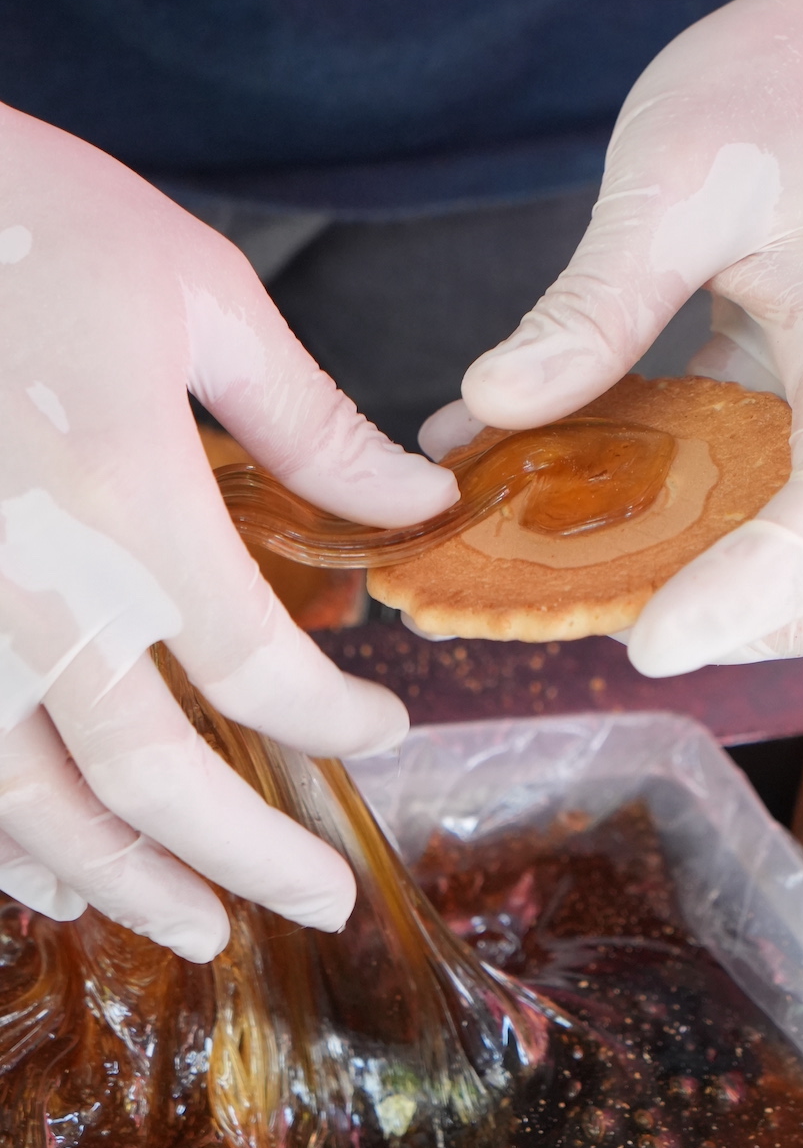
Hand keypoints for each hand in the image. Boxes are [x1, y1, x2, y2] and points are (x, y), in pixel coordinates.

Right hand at [0, 105, 456, 958]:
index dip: (333, 719)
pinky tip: (49, 869)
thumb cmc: (28, 217)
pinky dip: (2, 841)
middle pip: (146, 775)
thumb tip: (417, 502)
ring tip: (191, 930)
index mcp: (124, 496)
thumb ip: (311, 423)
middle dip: (241, 855)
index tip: (381, 731)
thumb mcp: (197, 294)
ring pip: (25, 802)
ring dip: (117, 881)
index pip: (256, 666)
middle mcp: (25, 583)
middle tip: (313, 905)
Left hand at [460, 0, 802, 675]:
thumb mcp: (677, 180)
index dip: (745, 594)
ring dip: (643, 567)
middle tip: (538, 599)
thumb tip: (497, 405)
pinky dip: (633, 502)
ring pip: (758, 555)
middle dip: (681, 609)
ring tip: (508, 550)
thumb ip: (596, 305)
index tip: (641, 642)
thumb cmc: (794, 87)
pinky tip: (524, 462)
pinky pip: (718, 492)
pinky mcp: (786, 408)